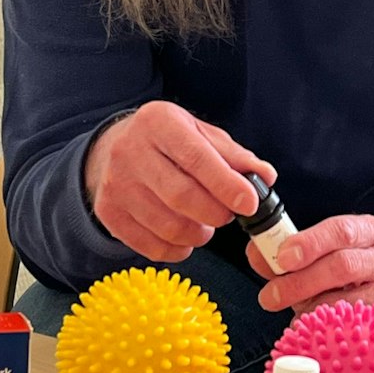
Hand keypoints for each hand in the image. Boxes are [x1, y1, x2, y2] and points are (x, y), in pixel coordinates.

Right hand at [82, 101, 276, 263]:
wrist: (113, 147)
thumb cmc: (166, 141)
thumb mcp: (199, 133)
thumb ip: (234, 155)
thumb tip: (265, 177)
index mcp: (159, 123)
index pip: (196, 158)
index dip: (226, 185)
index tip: (249, 203)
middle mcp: (130, 151)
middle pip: (181, 196)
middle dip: (215, 213)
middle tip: (228, 215)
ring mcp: (116, 184)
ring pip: (167, 225)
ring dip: (198, 234)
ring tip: (206, 225)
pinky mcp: (108, 212)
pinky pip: (150, 246)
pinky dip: (176, 250)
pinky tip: (185, 238)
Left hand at [247, 214, 373, 319]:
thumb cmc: (354, 274)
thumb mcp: (327, 255)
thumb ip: (290, 255)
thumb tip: (257, 254)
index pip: (342, 230)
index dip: (310, 243)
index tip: (282, 258)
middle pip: (343, 266)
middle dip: (301, 281)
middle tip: (271, 296)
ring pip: (347, 302)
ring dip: (312, 310)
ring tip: (294, 315)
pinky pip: (354, 329)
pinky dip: (328, 331)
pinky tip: (315, 331)